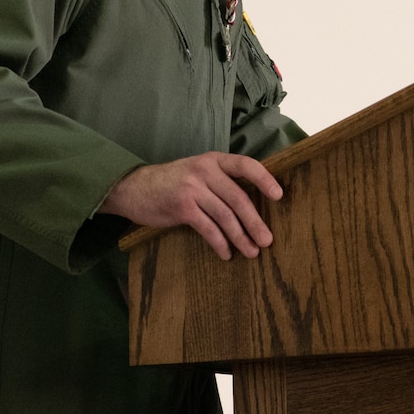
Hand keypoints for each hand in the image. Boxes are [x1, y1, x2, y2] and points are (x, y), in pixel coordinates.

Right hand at [99, 153, 281, 260]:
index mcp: (212, 160)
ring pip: (226, 216)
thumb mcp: (196, 171)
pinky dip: (220, 243)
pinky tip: (227, 253)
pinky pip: (208, 228)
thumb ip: (220, 181)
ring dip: (241, 237)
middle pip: (238, 198)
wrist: (134, 187)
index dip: (264, 179)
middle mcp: (204, 171)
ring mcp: (192, 189)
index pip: (245, 164)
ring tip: (252, 252)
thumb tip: (251, 206)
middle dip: (255, 222)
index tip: (279, 196)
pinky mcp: (182, 207)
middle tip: (267, 240)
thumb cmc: (171, 182)